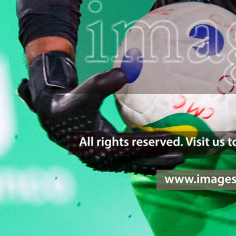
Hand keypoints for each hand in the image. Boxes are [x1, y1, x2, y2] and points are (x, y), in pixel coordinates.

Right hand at [17, 51, 185, 172]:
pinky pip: (129, 162)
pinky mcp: (106, 158)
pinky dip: (145, 161)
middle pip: (136, 160)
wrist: (53, 116)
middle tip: (183, 156)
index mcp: (97, 143)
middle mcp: (102, 157)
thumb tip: (124, 72)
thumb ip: (102, 83)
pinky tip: (161, 160)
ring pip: (134, 164)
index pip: (130, 145)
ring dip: (156, 163)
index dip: (152, 144)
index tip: (172, 139)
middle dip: (160, 159)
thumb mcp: (84, 91)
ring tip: (178, 160)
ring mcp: (104, 160)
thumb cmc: (70, 102)